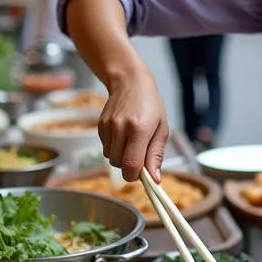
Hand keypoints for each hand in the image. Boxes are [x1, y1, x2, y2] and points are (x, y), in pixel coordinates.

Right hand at [98, 65, 169, 181]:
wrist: (130, 82)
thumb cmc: (151, 105)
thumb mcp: (162, 129)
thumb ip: (156, 155)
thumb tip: (155, 179)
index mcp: (139, 129)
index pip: (131, 165)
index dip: (135, 176)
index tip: (142, 174)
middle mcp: (120, 128)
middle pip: (119, 165)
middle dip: (129, 167)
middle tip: (140, 154)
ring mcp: (108, 126)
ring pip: (110, 158)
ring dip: (121, 157)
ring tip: (131, 142)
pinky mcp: (100, 126)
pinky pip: (105, 149)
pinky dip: (114, 148)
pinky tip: (122, 135)